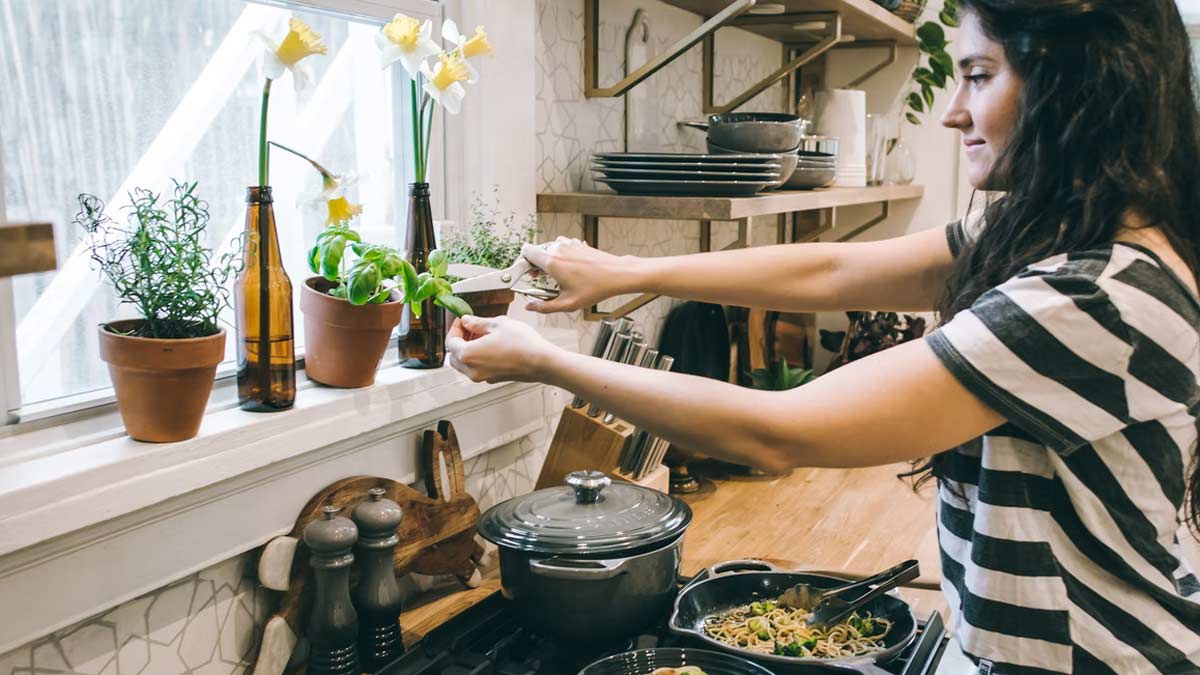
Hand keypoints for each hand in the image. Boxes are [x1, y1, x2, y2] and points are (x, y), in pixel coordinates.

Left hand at [445, 315, 559, 383]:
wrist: (542, 362)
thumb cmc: (523, 345)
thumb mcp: (497, 324)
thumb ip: (477, 323)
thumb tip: (467, 321)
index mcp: (468, 355)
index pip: (450, 341)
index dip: (455, 328)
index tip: (463, 320)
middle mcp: (472, 370)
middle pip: (454, 355)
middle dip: (460, 340)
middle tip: (470, 327)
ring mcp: (483, 377)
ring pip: (465, 364)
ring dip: (468, 350)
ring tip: (482, 335)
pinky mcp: (493, 379)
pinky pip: (477, 368)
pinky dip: (478, 358)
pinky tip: (491, 345)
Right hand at [520, 237, 630, 313]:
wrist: (616, 274)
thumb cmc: (595, 288)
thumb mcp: (568, 304)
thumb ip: (545, 306)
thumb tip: (530, 307)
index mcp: (552, 262)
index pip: (526, 251)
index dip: (523, 262)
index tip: (527, 273)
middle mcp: (558, 248)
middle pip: (537, 251)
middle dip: (536, 264)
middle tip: (541, 278)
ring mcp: (568, 244)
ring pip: (549, 248)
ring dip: (549, 259)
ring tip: (556, 274)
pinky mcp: (577, 243)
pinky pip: (562, 247)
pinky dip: (561, 255)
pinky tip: (569, 268)